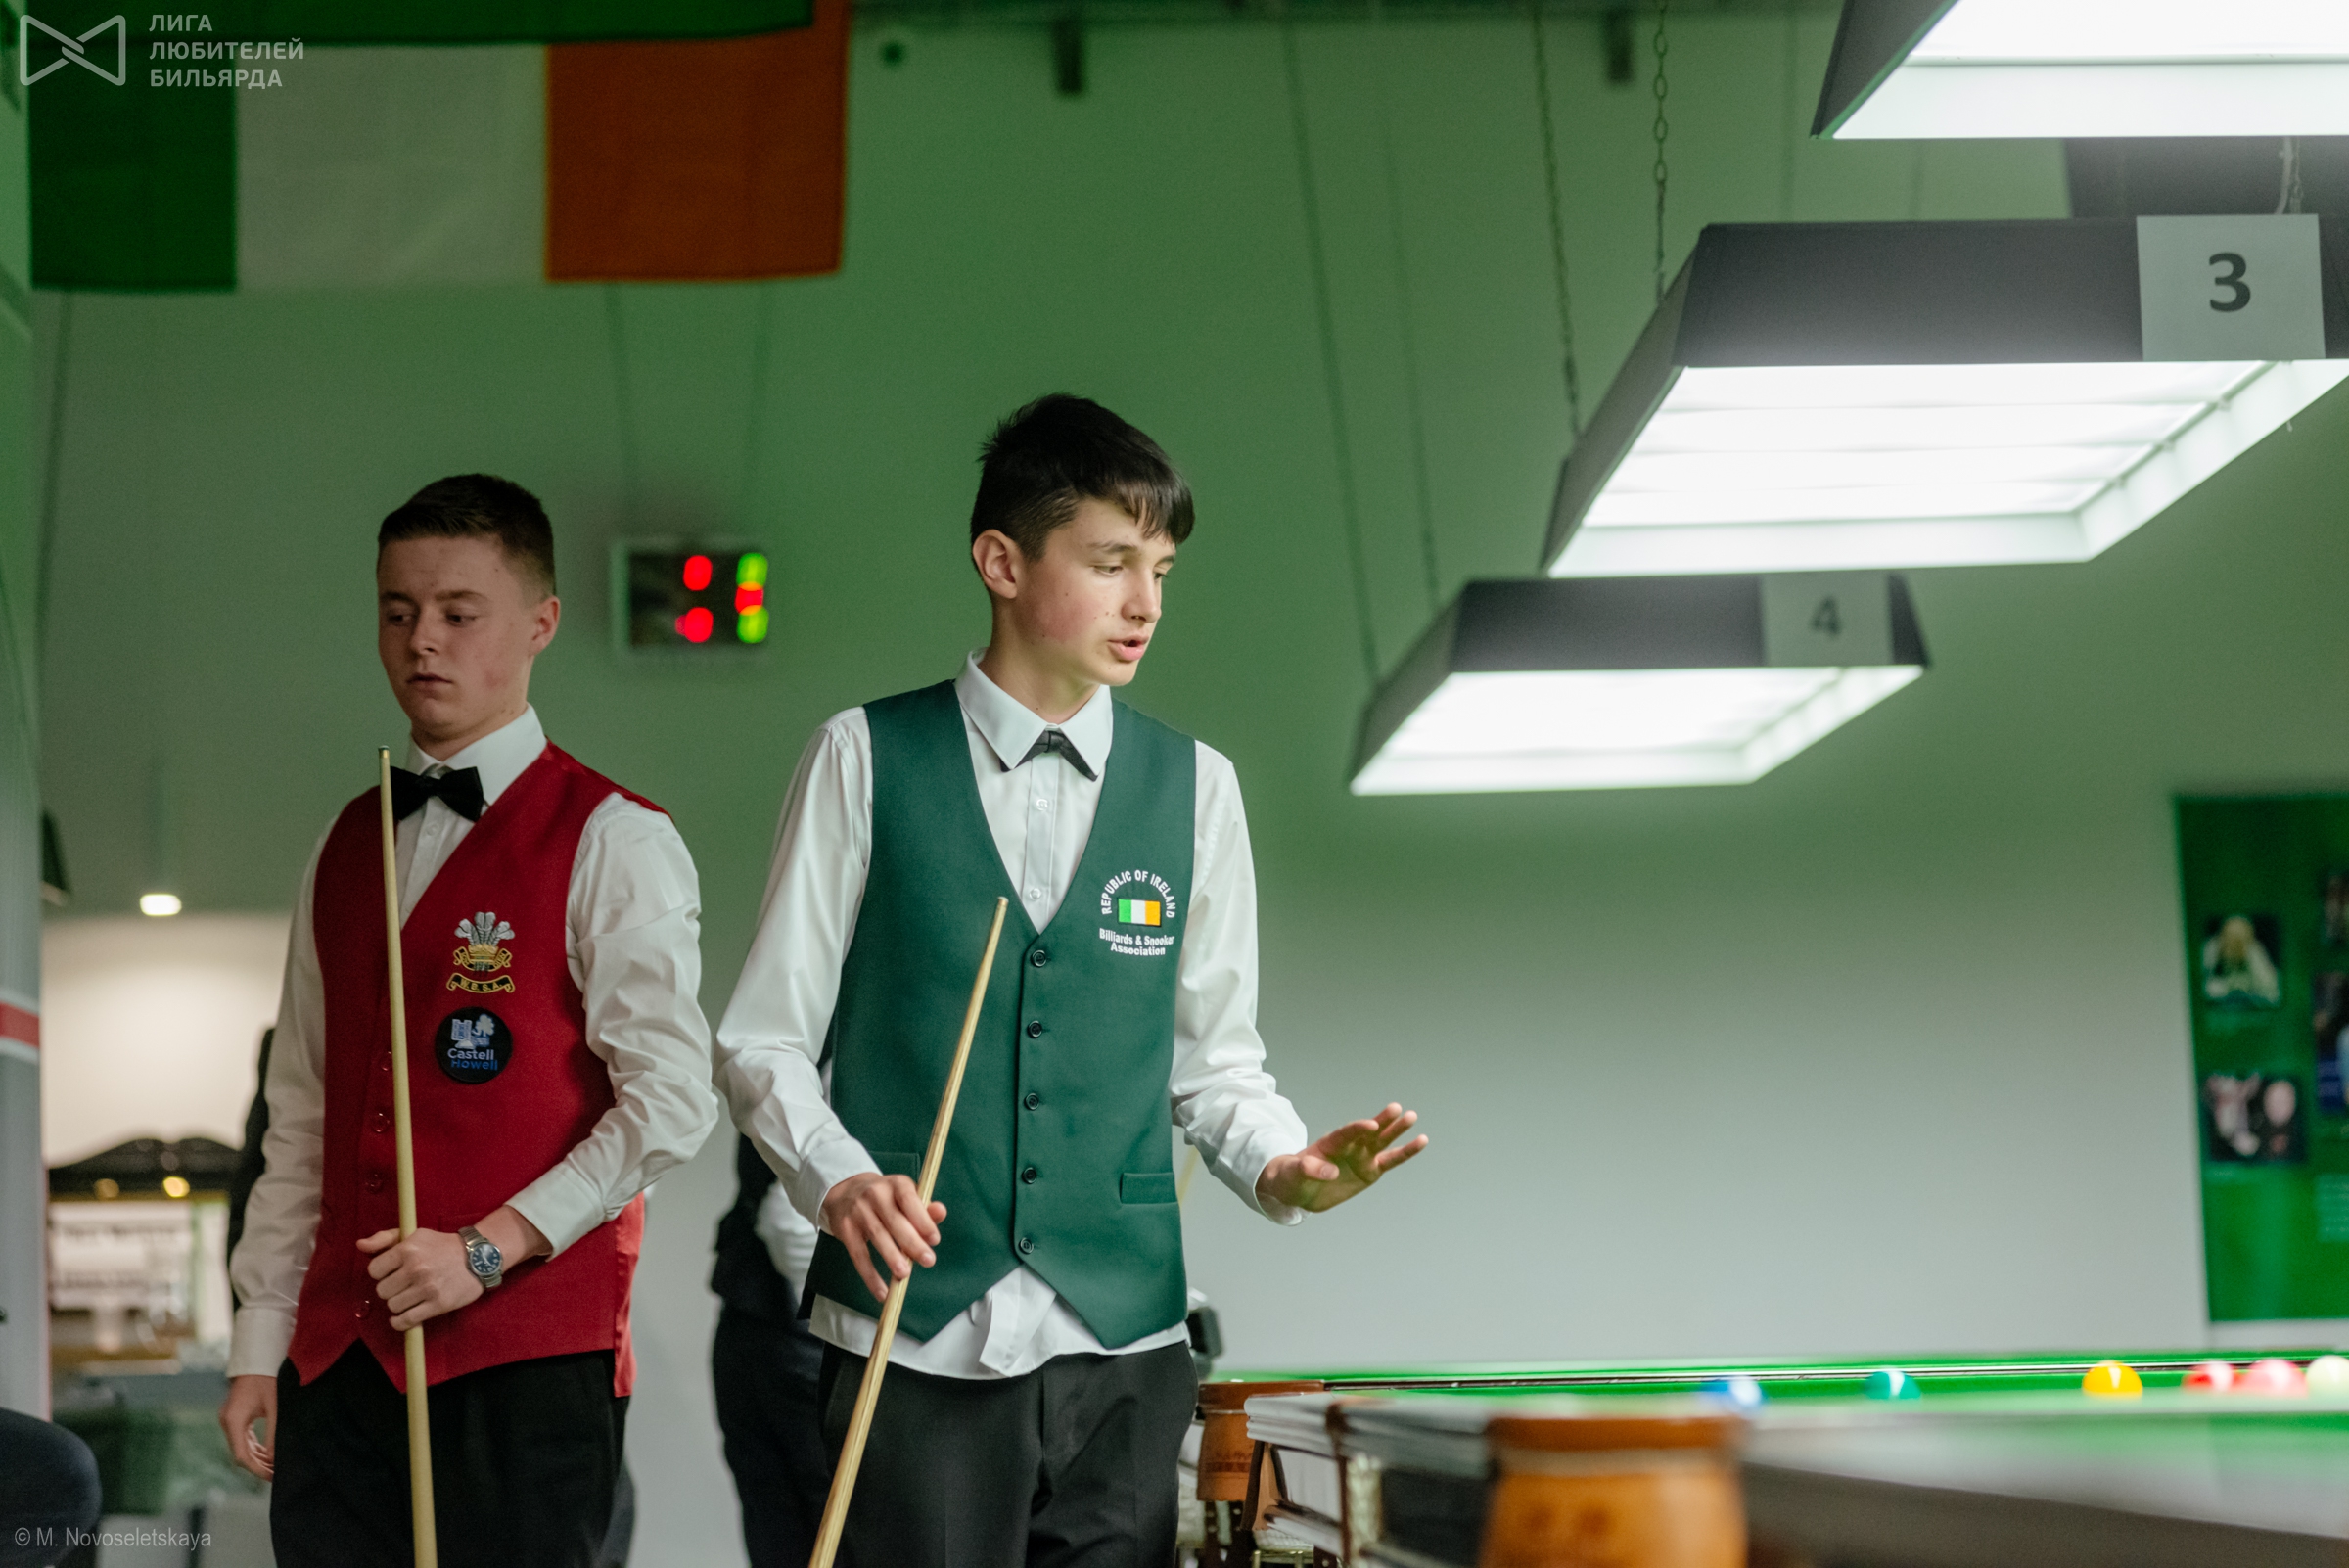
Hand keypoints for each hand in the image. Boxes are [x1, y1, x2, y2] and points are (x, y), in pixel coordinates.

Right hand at [219, 1373, 276, 1480]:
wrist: (256, 1361)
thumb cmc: (267, 1381)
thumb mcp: (274, 1408)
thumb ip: (274, 1434)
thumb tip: (274, 1458)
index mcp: (234, 1421)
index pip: (242, 1455)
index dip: (256, 1469)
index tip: (272, 1476)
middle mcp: (227, 1423)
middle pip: (240, 1454)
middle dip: (258, 1466)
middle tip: (276, 1475)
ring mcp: (229, 1421)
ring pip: (241, 1447)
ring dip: (257, 1458)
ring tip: (274, 1467)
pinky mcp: (234, 1418)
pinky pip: (243, 1439)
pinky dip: (254, 1448)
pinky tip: (267, 1455)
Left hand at [358, 1205, 545, 1331]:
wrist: (478, 1257)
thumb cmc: (442, 1246)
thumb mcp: (415, 1235)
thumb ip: (385, 1239)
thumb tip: (360, 1246)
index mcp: (408, 1249)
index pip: (374, 1270)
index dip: (381, 1272)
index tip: (392, 1272)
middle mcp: (416, 1268)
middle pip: (382, 1291)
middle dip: (390, 1289)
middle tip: (403, 1285)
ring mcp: (427, 1288)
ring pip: (393, 1306)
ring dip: (399, 1303)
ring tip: (410, 1297)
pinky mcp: (437, 1304)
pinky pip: (406, 1321)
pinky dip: (400, 1322)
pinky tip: (404, 1317)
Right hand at [822, 1172, 945, 1305]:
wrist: (846, 1191)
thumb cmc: (886, 1198)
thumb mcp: (905, 1196)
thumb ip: (924, 1208)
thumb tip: (941, 1212)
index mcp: (895, 1184)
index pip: (909, 1199)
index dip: (922, 1219)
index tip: (934, 1239)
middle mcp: (875, 1193)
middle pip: (894, 1220)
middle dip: (912, 1242)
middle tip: (928, 1260)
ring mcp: (858, 1210)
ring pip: (877, 1236)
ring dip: (892, 1257)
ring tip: (905, 1275)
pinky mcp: (844, 1228)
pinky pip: (859, 1255)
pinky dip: (870, 1275)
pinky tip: (882, 1291)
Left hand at [1256, 1103, 1427, 1213]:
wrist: (1301, 1189)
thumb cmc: (1293, 1176)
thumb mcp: (1294, 1173)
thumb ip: (1310, 1170)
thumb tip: (1331, 1172)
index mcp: (1330, 1143)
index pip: (1346, 1133)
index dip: (1358, 1128)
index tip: (1372, 1124)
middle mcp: (1350, 1146)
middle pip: (1368, 1132)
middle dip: (1382, 1121)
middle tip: (1397, 1109)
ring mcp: (1362, 1157)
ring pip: (1383, 1142)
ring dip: (1397, 1131)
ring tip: (1412, 1116)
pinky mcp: (1371, 1170)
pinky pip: (1391, 1160)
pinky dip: (1406, 1152)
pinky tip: (1421, 1141)